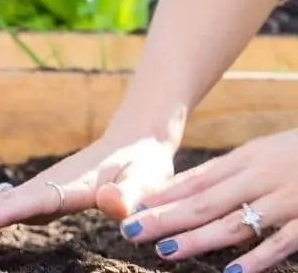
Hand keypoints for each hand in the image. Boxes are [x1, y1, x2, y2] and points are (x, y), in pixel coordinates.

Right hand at [0, 129, 176, 238]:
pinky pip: (11, 205)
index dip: (9, 211)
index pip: (36, 200)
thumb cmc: (144, 164)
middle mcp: (50, 186)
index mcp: (73, 186)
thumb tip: (112, 206)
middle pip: (7, 200)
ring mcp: (44, 189)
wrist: (136, 141)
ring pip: (3, 202)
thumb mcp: (147, 180)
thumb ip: (130, 194)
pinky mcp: (44, 193)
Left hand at [113, 129, 297, 272]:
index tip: (129, 211)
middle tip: (129, 231)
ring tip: (165, 251)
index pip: (197, 181)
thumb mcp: (264, 152)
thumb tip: (182, 190)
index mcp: (249, 160)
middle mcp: (262, 177)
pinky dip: (258, 258)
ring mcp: (288, 199)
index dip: (162, 198)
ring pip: (236, 223)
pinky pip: (283, 242)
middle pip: (205, 202)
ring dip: (199, 239)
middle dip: (165, 218)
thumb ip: (228, 172)